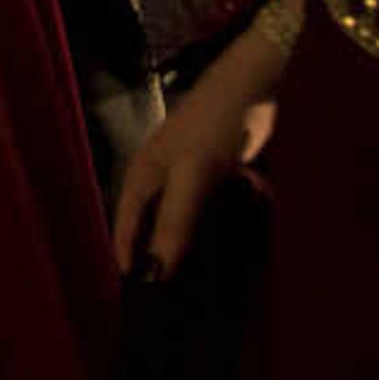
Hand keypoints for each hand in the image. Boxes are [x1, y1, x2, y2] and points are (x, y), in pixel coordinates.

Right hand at [111, 18, 282, 277]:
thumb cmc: (215, 125)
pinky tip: (226, 244)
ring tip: (197, 280)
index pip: (125, 223)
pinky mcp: (215, 174)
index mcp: (143, 173)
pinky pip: (206, 210)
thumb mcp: (193, 176)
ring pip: (180, 219)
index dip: (127, 256)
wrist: (254, 84)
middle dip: (157, 255)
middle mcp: (160, 176)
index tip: (136, 294)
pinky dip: (213, 227)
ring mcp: (188, 174)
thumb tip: (156, 273)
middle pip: (150, 224)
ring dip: (187, 244)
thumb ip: (174, 222)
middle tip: (168, 295)